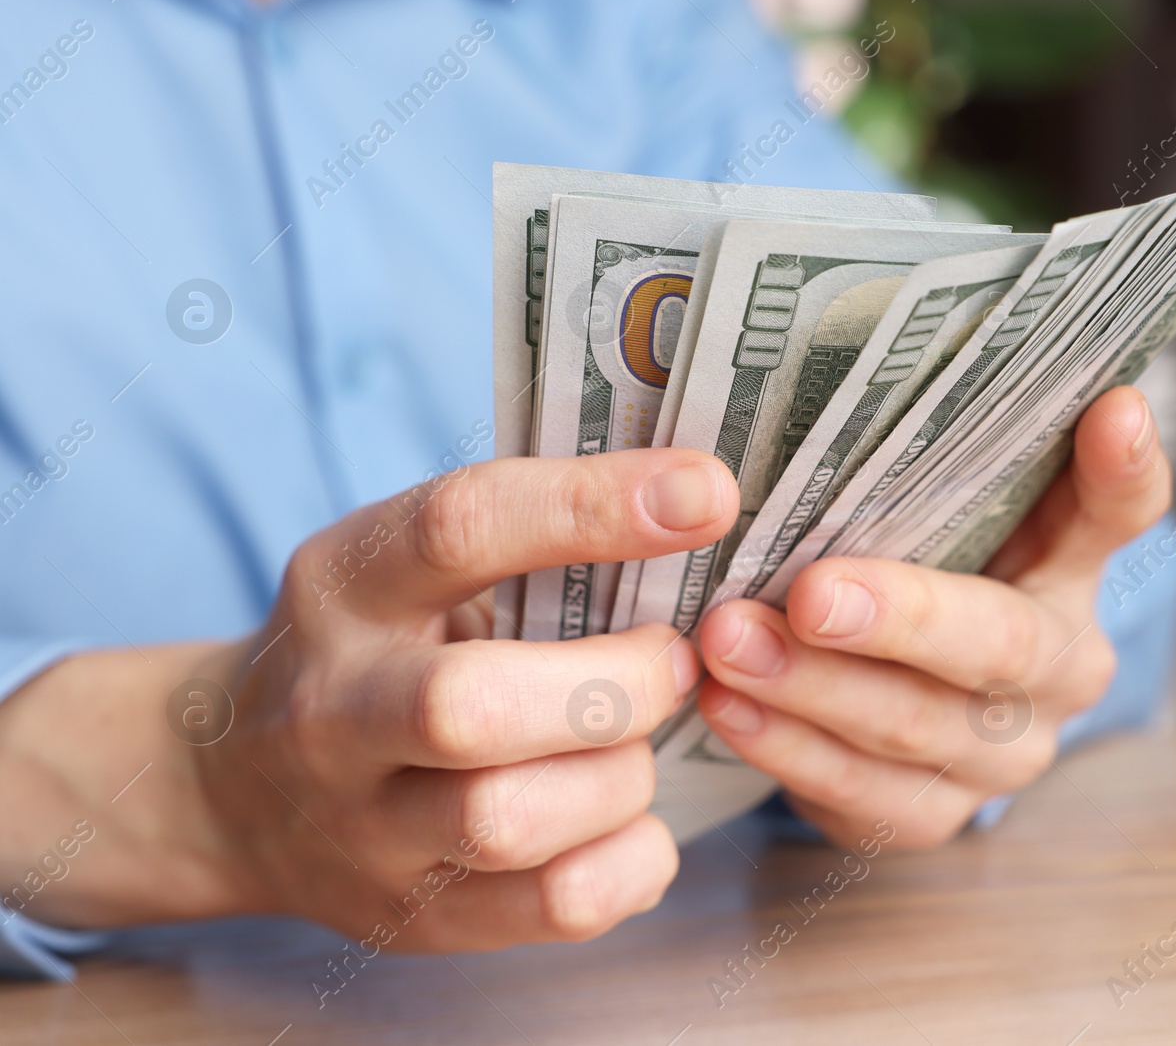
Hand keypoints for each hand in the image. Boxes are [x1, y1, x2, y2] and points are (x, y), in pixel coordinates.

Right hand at [0, 448, 737, 950]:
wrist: (236, 788)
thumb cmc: (377, 650)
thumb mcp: (407, 571)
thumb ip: (525, 543)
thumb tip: (699, 504)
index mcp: (346, 587)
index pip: (459, 528)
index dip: (590, 507)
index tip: (705, 494)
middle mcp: (335, 711)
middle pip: (471, 708)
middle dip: (615, 683)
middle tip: (673, 661)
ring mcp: (364, 829)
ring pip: (509, 821)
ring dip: (620, 777)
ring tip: (635, 746)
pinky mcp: (415, 917)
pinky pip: (554, 906)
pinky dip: (632, 859)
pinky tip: (629, 818)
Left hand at [696, 385, 1170, 848]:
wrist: (902, 700)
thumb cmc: (910, 571)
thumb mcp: (933, 512)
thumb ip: (935, 456)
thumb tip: (891, 347)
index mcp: (1072, 569)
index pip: (1121, 510)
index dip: (1122, 467)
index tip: (1111, 409)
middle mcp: (1062, 667)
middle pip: (999, 643)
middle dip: (902, 619)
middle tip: (812, 594)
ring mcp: (1006, 755)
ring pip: (915, 727)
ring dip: (812, 687)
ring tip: (728, 642)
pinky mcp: (936, 814)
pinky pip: (864, 793)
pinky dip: (788, 751)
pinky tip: (727, 709)